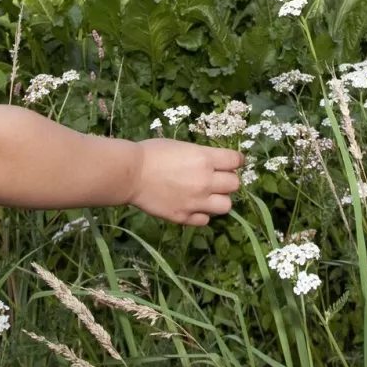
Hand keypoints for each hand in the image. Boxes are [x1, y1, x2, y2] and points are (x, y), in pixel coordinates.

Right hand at [127, 138, 243, 225]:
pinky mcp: (184, 217)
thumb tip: (213, 163)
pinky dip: (202, 214)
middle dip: (227, 180)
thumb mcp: (182, 146)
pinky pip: (205, 220)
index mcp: (205, 159)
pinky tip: (192, 206)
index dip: (235, 161)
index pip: (236, 161)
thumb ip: (201, 157)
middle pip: (235, 184)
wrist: (130, 174)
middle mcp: (206, 181)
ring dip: (219, 199)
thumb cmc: (152, 153)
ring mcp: (196, 201)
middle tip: (216, 178)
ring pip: (226, 206)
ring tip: (207, 195)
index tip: (231, 162)